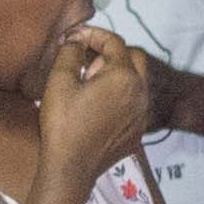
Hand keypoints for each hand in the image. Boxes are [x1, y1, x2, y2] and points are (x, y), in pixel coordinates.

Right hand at [39, 29, 157, 171]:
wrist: (71, 168)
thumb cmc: (63, 123)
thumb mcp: (60, 80)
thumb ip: (70, 52)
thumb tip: (76, 39)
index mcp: (124, 77)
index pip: (115, 42)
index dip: (94, 34)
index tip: (75, 37)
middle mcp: (141, 93)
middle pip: (134, 58)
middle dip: (111, 53)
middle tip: (85, 64)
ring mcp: (143, 114)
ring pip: (136, 82)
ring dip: (116, 75)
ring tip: (89, 86)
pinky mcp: (138, 132)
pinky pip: (134, 104)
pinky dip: (120, 97)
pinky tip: (97, 107)